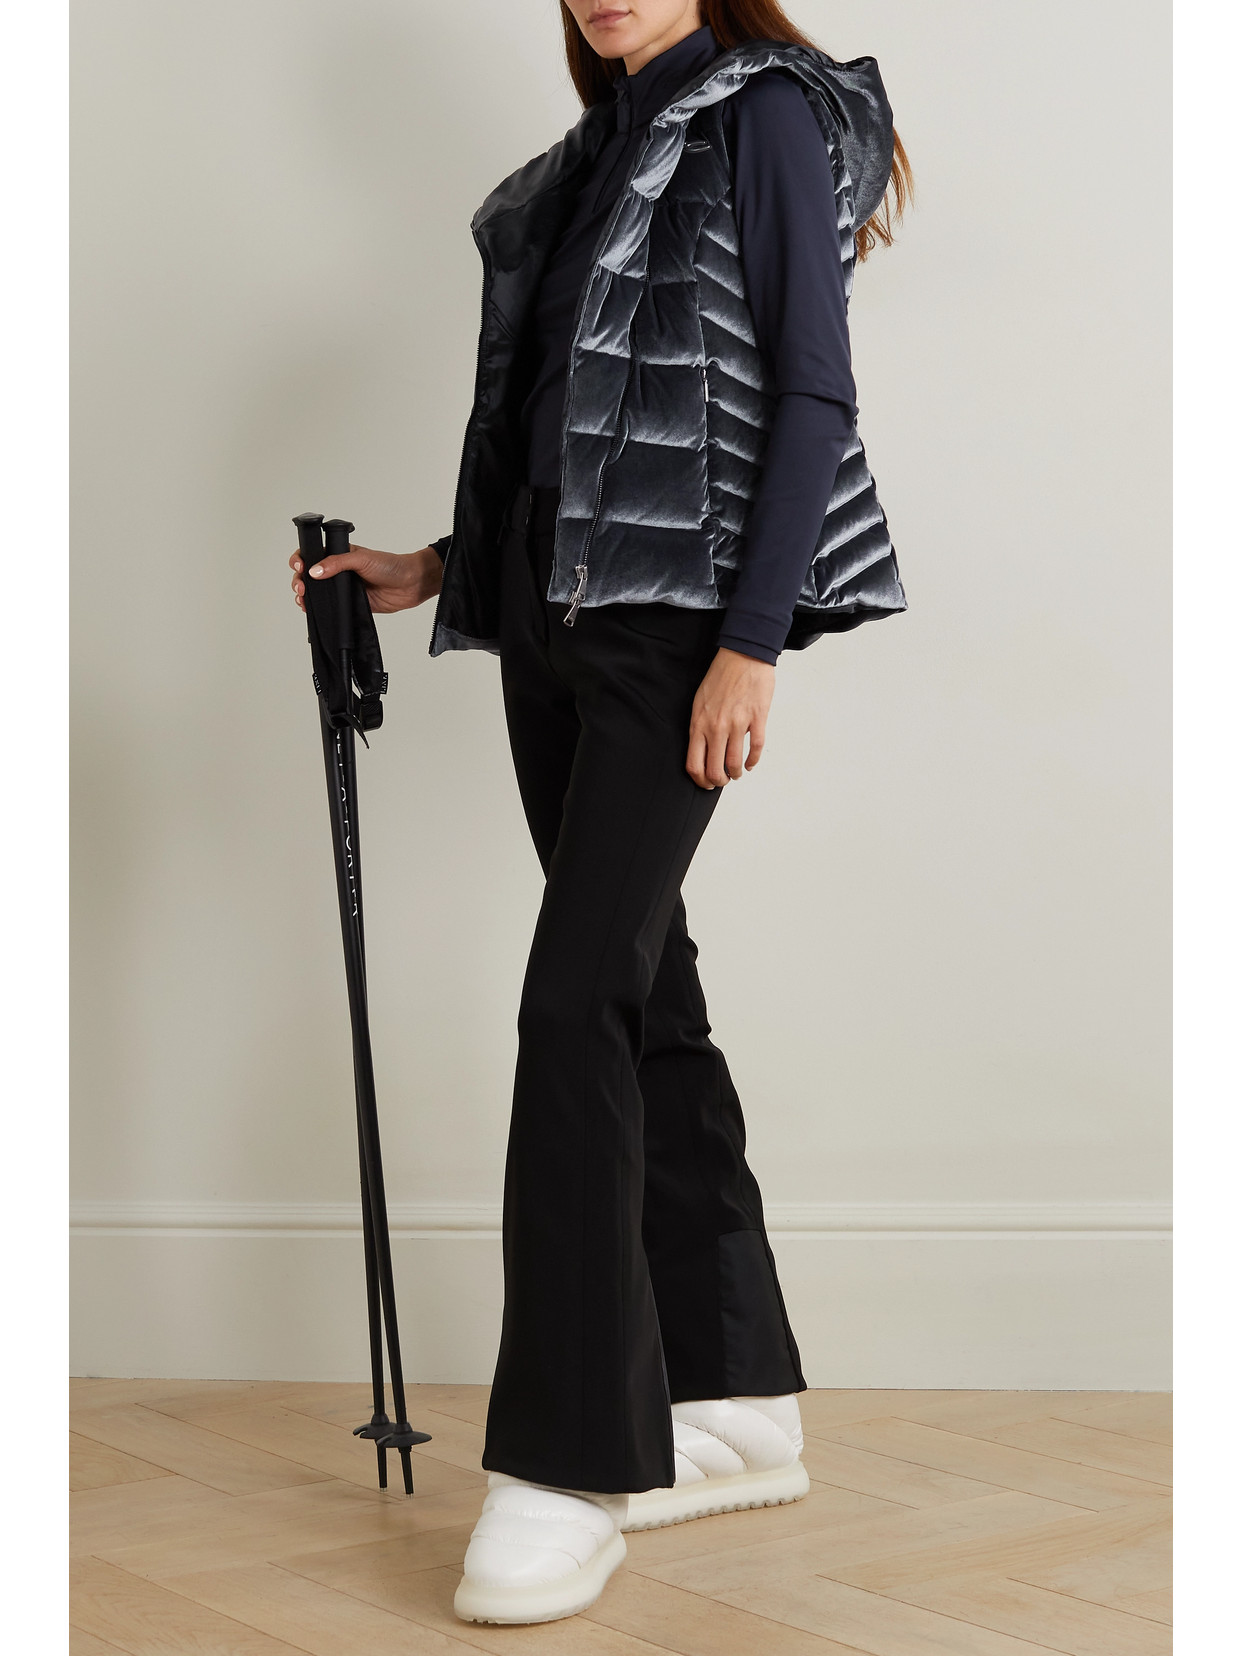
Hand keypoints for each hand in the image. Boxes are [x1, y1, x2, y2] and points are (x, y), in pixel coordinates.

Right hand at [289, 543, 442, 613]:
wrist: (410, 584)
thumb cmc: (391, 565)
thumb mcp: (362, 559)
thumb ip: (337, 564)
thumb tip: (315, 571)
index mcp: (339, 554)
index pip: (312, 555)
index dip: (301, 560)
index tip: (299, 567)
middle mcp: (338, 570)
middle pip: (309, 576)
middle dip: (299, 581)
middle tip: (301, 588)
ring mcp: (343, 588)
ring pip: (317, 593)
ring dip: (306, 597)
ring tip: (303, 600)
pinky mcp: (350, 603)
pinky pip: (330, 607)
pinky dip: (319, 609)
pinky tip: (312, 611)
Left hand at [685, 647, 774, 789]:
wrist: (743, 654)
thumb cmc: (720, 677)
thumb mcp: (699, 702)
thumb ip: (700, 726)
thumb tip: (702, 750)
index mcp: (699, 723)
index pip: (694, 764)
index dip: (700, 780)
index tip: (706, 784)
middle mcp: (716, 727)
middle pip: (715, 770)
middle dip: (719, 781)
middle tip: (723, 780)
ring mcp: (738, 723)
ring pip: (735, 763)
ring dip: (736, 774)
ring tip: (737, 773)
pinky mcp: (757, 718)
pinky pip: (756, 749)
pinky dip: (753, 762)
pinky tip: (750, 764)